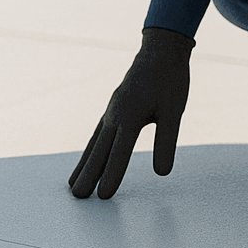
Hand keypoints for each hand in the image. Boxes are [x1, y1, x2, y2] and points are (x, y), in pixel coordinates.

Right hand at [69, 26, 193, 198]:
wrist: (161, 49)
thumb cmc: (169, 80)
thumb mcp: (174, 110)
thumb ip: (167, 141)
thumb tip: (162, 172)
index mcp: (130, 115)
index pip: (119, 152)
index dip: (111, 175)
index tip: (103, 197)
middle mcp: (115, 114)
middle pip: (99, 150)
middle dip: (88, 174)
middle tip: (77, 198)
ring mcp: (112, 111)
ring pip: (95, 143)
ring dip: (84, 164)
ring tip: (73, 184)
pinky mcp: (113, 108)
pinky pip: (97, 133)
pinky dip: (90, 149)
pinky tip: (88, 158)